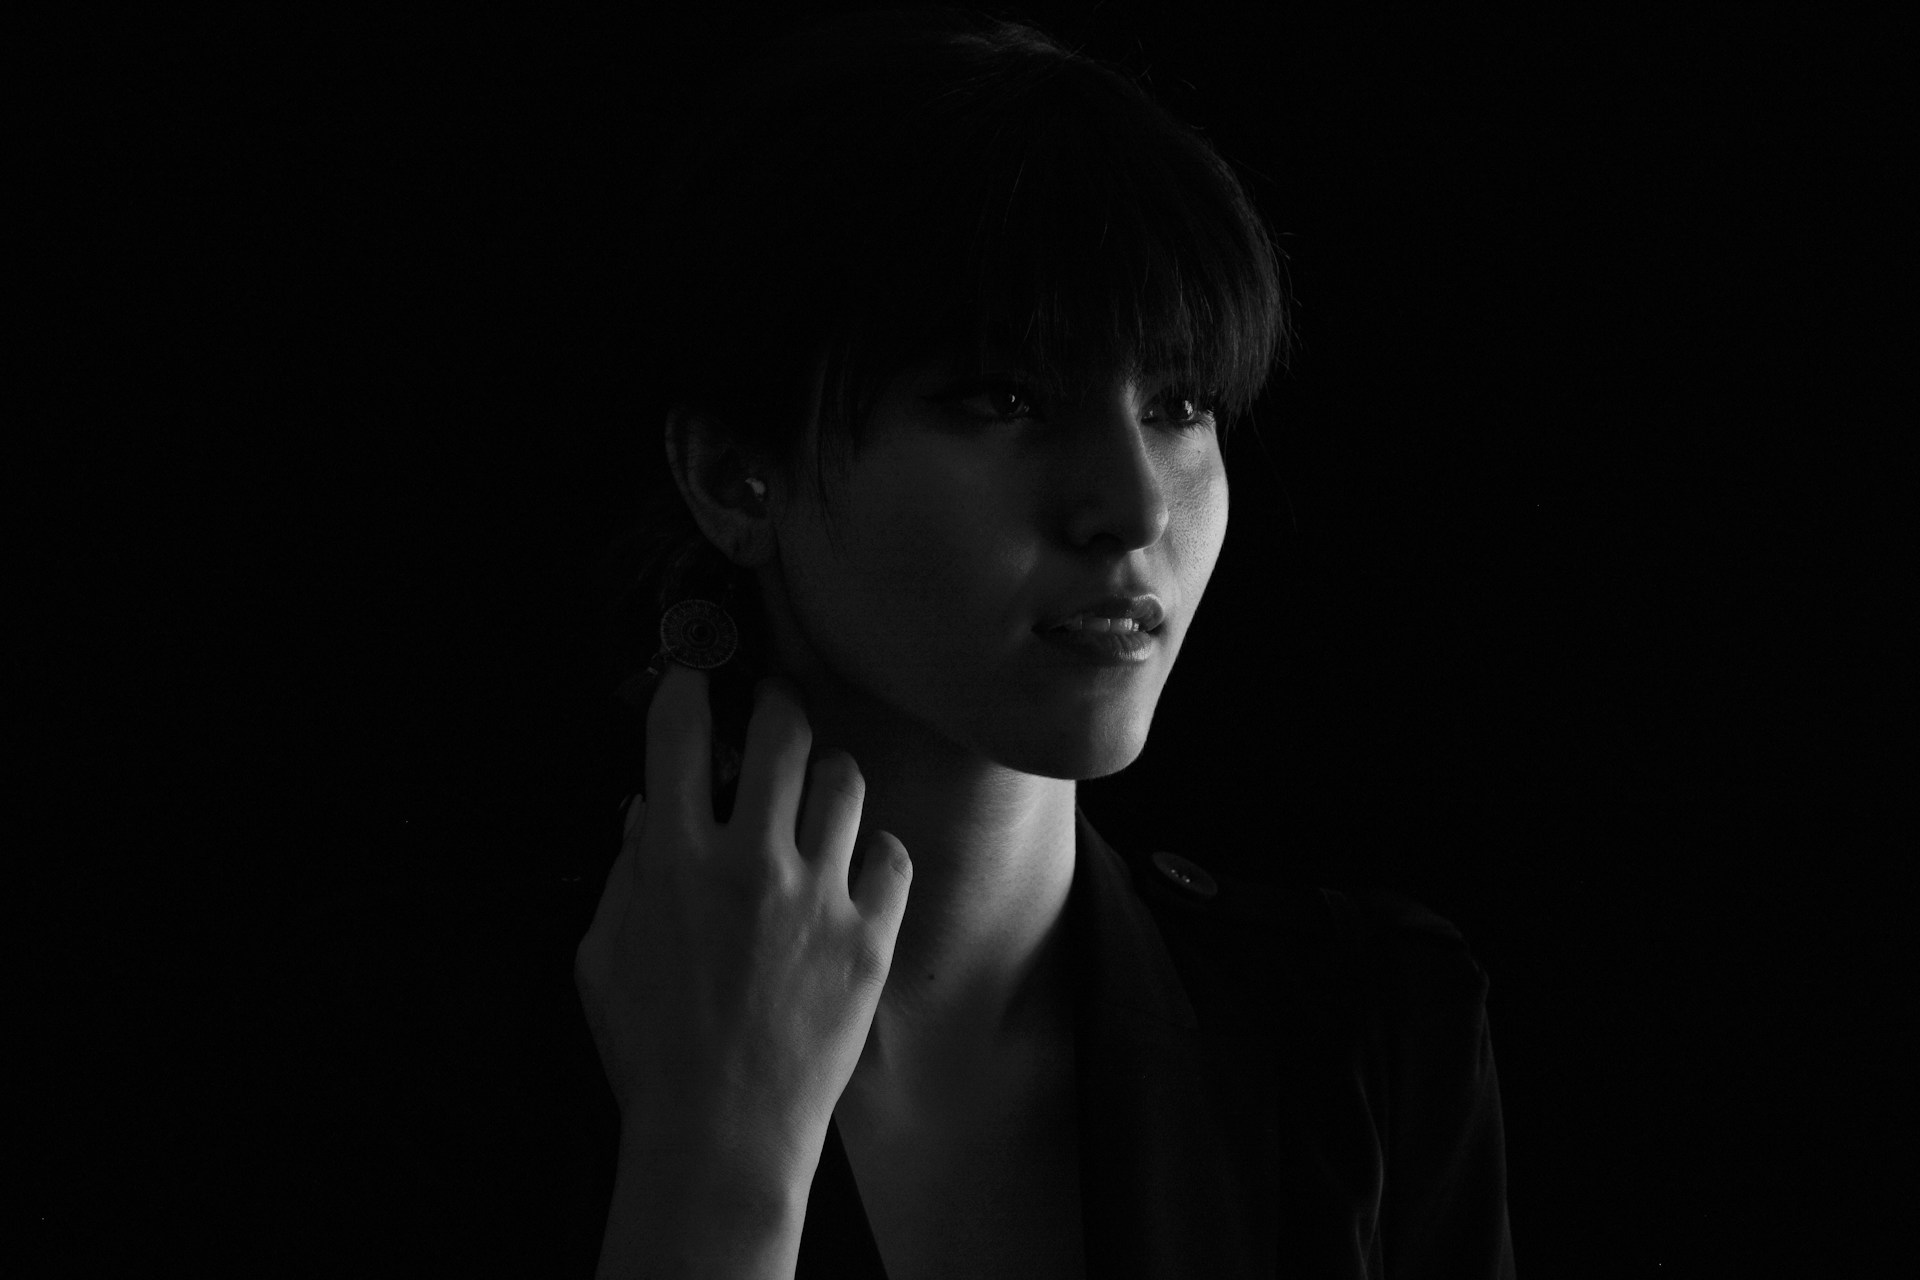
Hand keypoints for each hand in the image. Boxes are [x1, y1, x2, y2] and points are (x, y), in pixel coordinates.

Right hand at [575, 662, 912, 1193]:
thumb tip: (647, 810)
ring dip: (827, 778)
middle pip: (783, 733)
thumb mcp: (602, 958)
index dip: (688, 689)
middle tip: (775, 708)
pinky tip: (855, 869)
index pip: (682, 735)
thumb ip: (624, 873)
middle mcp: (752, 863)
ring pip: (845, 782)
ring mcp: (820, 897)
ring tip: (816, 795)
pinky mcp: (871, 937)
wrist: (722, 1137)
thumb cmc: (651, 1053)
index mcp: (676, 861)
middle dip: (776, 703)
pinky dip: (875, 854)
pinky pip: (893, 856)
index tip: (694, 678)